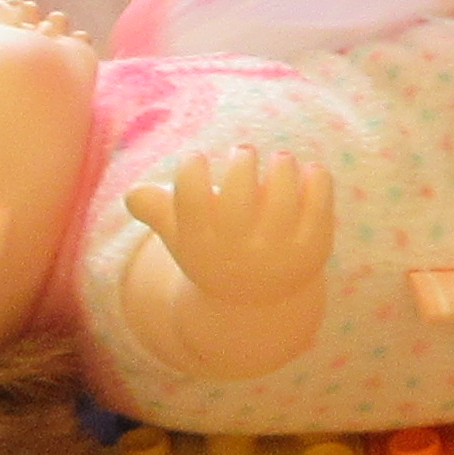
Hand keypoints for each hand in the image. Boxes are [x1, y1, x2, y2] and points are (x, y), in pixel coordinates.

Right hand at [121, 145, 335, 301]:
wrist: (259, 301)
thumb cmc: (213, 249)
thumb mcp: (181, 234)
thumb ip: (157, 210)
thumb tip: (134, 196)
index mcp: (201, 246)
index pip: (191, 198)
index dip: (192, 167)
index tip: (198, 159)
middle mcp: (238, 252)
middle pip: (238, 192)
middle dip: (241, 158)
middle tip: (243, 153)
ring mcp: (278, 252)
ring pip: (282, 191)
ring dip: (281, 164)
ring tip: (278, 162)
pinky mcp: (314, 248)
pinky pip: (319, 200)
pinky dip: (315, 177)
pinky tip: (307, 173)